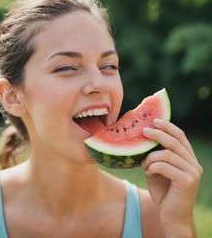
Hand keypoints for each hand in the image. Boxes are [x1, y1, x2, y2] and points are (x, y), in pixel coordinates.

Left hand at [142, 119, 202, 236]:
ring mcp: (192, 172)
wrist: (171, 216)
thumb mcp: (157, 170)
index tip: (154, 120)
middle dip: (157, 134)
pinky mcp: (187, 181)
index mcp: (188, 158)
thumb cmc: (163, 192)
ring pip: (167, 154)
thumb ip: (154, 156)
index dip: (168, 126)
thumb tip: (141, 141)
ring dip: (151, 157)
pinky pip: (165, 166)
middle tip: (143, 131)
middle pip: (174, 141)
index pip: (180, 136)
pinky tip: (149, 172)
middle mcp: (193, 163)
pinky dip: (153, 167)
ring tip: (144, 163)